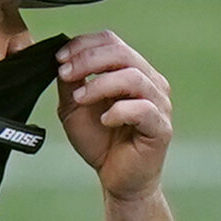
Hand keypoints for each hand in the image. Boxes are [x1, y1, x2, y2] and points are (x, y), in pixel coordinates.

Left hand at [56, 31, 172, 199]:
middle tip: (65, 73)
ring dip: (100, 84)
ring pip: (133, 77)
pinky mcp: (161, 127)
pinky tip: (104, 120)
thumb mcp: (74, 107)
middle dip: (88, 60)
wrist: (117, 179)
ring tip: (80, 99)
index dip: (83, 45)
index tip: (60, 59)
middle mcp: (149, 81)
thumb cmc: (100, 141)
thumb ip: (70, 83)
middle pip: (122, 53)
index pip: (111, 41)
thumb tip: (62, 59)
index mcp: (131, 70)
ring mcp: (159, 104)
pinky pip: (143, 109)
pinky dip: (119, 111)